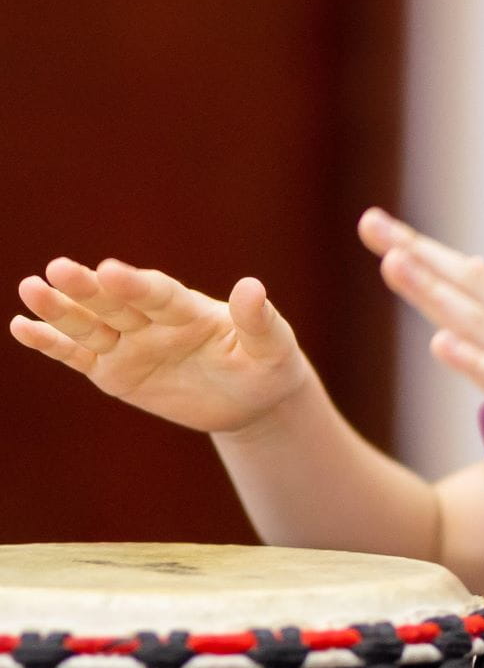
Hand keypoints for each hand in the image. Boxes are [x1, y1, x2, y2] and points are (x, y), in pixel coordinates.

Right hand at [11, 258, 308, 435]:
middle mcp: (151, 322)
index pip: (158, 294)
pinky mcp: (113, 372)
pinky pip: (78, 357)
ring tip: (30, 288)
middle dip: (88, 288)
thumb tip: (252, 286)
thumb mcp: (273, 347)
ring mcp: (129, 345)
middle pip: (115, 303)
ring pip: (89, 326)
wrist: (251, 399)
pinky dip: (51, 344)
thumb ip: (260, 320)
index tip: (112, 270)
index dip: (136, 285)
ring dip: (59, 310)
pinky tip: (22, 327)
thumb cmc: (266, 365)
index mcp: (189, 310)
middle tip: (58, 268)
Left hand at [358, 207, 483, 531]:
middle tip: (371, 221)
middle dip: (417, 254)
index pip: (464, 282)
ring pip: (477, 325)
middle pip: (464, 290)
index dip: (421, 251)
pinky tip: (440, 343)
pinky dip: (472, 361)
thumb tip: (474, 268)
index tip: (374, 222)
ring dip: (435, 292)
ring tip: (394, 263)